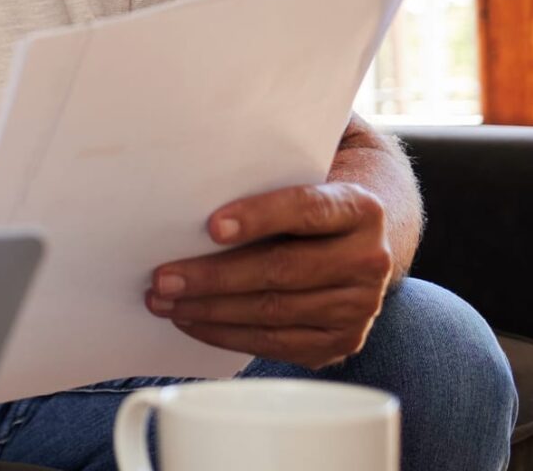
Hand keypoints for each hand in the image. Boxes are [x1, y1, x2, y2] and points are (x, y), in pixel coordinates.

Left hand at [147, 183, 391, 368]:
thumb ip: (259, 190)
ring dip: (210, 309)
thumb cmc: (303, 213)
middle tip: (163, 278)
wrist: (350, 247)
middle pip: (283, 269)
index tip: (212, 226)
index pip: (307, 210)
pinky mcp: (340, 341)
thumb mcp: (295, 189)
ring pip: (274, 311)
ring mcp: (359, 307)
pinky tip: (191, 321)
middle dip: (214, 276)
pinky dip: (225, 333)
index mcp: (360, 210)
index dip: (260, 217)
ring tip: (164, 301)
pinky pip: (275, 342)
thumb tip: (187, 204)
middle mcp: (369, 260)